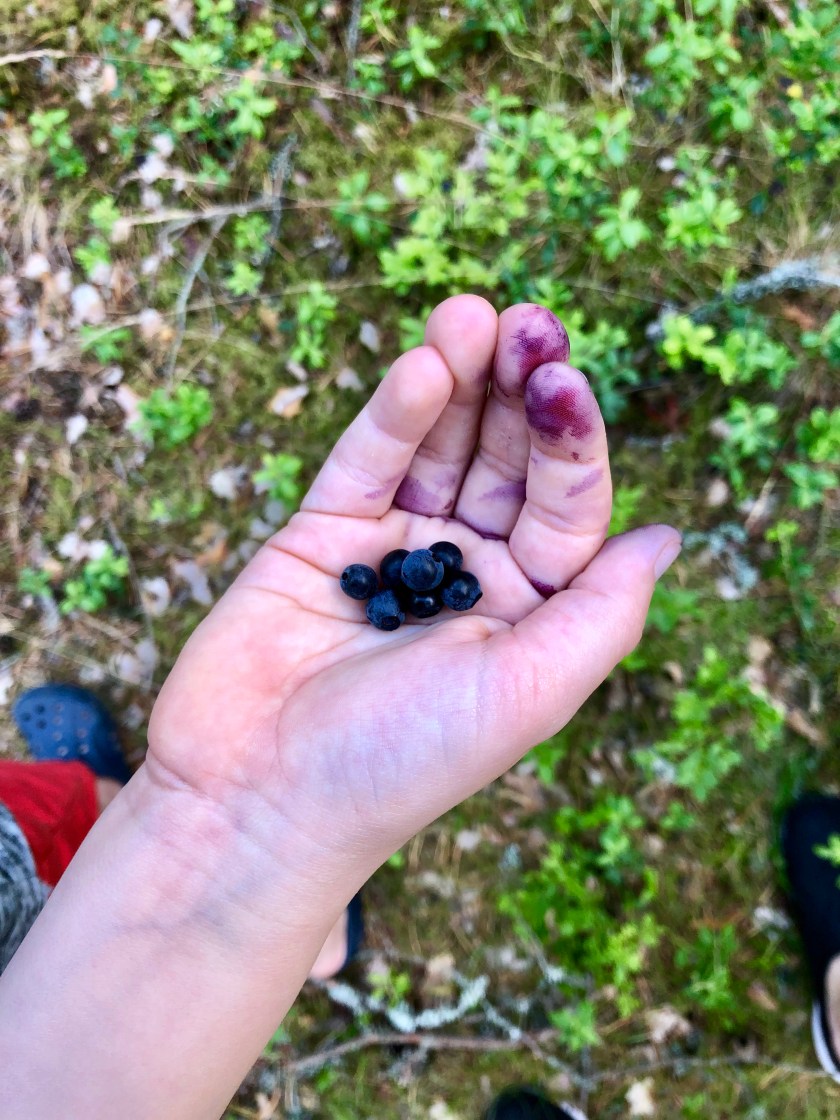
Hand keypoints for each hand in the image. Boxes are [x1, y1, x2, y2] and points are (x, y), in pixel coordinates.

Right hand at [148, 297, 679, 874]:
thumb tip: (668, 536)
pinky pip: (367, 462)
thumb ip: (603, 612)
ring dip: (460, 378)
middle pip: (505, 460)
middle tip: (526, 321)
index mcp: (528, 609)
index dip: (570, 439)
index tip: (560, 376)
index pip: (565, 505)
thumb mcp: (528, 692)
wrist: (260, 797)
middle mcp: (467, 570)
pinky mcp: (322, 533)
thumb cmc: (401, 762)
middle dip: (519, 389)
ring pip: (438, 446)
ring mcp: (393, 547)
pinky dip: (395, 415)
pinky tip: (423, 367)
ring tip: (473, 314)